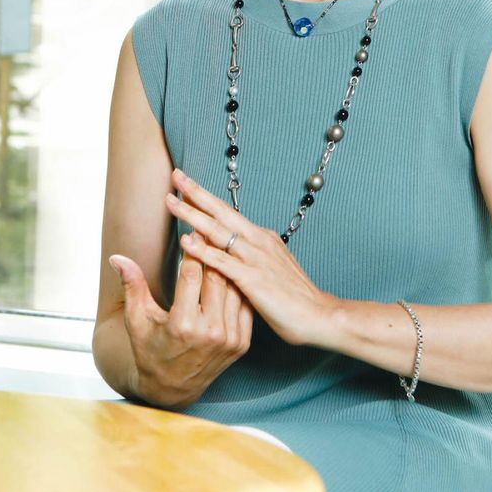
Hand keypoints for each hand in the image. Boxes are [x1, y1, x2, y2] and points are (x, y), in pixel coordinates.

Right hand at [109, 243, 252, 408]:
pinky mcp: (242, 343)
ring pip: (234, 289)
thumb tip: (117, 258)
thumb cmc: (150, 349)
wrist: (171, 388)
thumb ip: (132, 286)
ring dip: (230, 267)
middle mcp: (209, 332)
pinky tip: (236, 271)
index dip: (192, 250)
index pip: (191, 276)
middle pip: (216, 279)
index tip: (192, 231)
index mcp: (182, 325)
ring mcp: (229, 339)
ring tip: (226, 246)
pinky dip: (240, 287)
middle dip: (213, 253)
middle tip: (213, 230)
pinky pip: (244, 305)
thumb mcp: (137, 320)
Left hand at [165, 168, 336, 347]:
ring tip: (171, 202)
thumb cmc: (296, 297)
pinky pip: (223, 262)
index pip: (229, 213)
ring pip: (218, 232)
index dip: (207, 199)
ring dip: (192, 215)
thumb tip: (234, 254)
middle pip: (222, 212)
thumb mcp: (274, 268)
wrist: (320, 315)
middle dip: (196, 193)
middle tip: (176, 176)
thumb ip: (253, 258)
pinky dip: (203, 250)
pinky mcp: (253, 280)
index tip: (188, 185)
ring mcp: (256, 259)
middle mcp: (258, 241)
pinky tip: (187, 242)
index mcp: (262, 237)